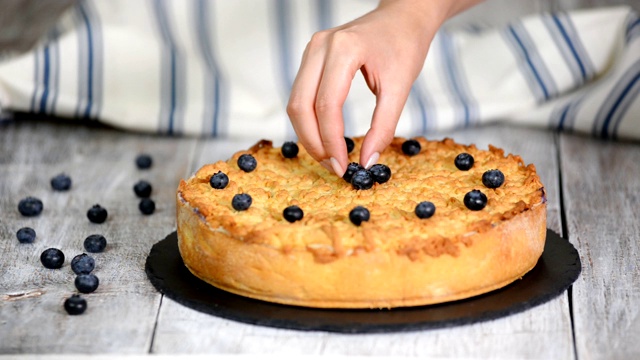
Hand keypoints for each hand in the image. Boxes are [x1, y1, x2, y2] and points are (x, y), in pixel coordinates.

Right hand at [287, 0, 480, 175]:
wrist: (402, 17)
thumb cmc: (405, 46)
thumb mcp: (401, 88)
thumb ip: (384, 127)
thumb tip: (366, 162)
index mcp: (343, 48)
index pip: (327, 105)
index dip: (331, 142)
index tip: (344, 168)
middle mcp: (320, 46)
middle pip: (301, 106)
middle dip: (314, 143)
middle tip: (334, 167)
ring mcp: (311, 50)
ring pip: (296, 103)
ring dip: (309, 135)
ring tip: (330, 157)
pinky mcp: (311, 58)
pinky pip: (301, 96)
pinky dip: (310, 122)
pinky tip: (325, 138)